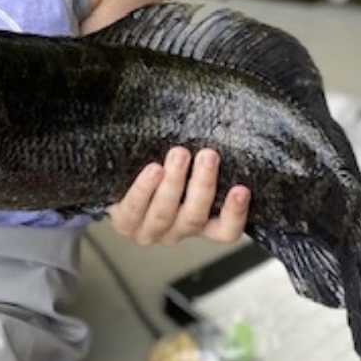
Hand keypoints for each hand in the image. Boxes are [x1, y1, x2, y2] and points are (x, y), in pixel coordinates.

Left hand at [106, 147, 249, 245]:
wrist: (118, 185)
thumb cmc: (160, 175)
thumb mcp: (186, 172)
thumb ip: (201, 163)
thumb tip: (221, 128)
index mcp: (199, 225)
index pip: (225, 232)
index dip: (235, 214)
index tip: (242, 189)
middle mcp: (176, 232)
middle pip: (194, 217)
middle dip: (203, 185)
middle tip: (208, 155)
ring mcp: (149, 231)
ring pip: (165, 213)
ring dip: (174, 182)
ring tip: (179, 154)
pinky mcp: (125, 223)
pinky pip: (135, 208)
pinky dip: (145, 188)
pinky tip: (153, 169)